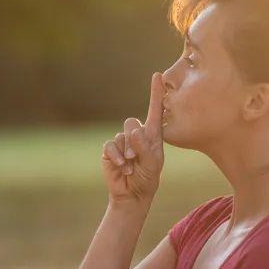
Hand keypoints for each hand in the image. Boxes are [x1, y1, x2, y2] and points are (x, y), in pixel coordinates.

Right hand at [101, 72, 164, 203]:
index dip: (156, 93)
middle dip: (133, 141)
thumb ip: (145, 147)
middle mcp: (137, 135)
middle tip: (135, 157)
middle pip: (131, 123)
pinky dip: (116, 156)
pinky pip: (110, 146)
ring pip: (120, 136)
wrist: (132, 193)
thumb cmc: (148, 177)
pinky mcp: (110, 150)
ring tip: (131, 166)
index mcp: (152, 135)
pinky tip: (121, 166)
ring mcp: (122, 142)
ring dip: (126, 153)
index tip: (158, 75)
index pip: (154, 110)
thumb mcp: (152, 164)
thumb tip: (134, 130)